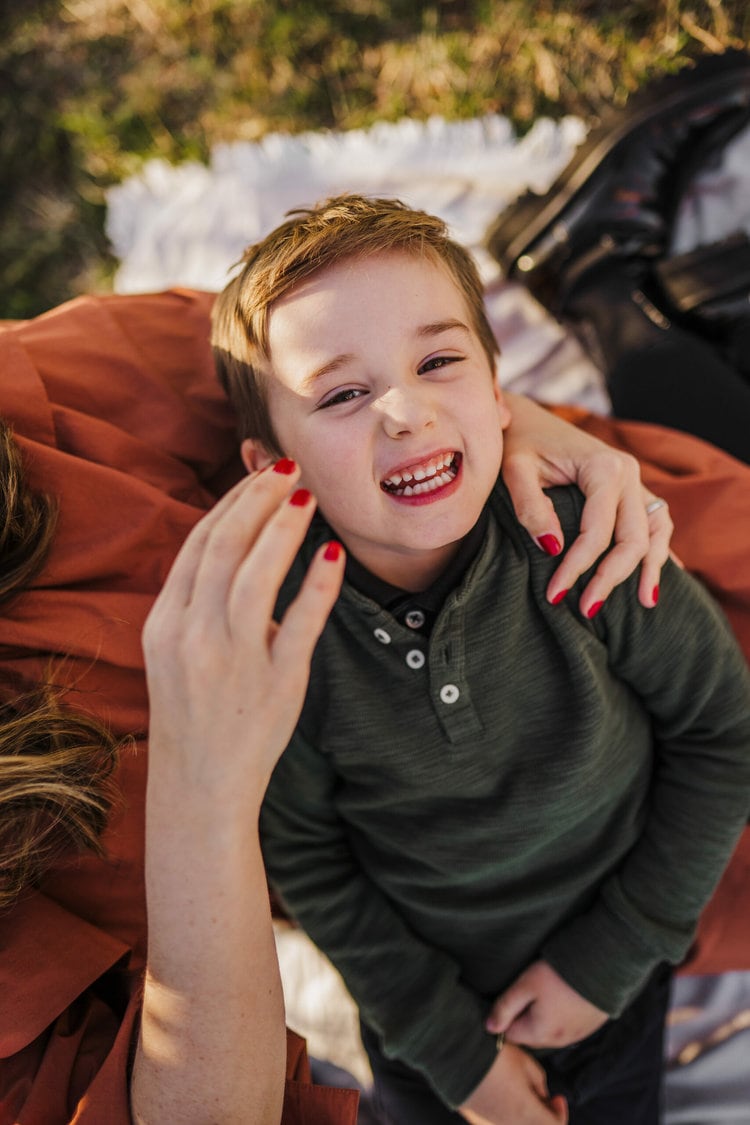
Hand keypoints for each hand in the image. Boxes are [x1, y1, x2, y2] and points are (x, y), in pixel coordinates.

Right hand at [142, 461, 344, 805]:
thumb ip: (199, 604)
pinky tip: (332, 553)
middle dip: (257, 499)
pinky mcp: (275, 683)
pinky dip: (317, 584)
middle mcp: (192, 635)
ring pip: (255, 576)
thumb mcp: (175, 654)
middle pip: (224, 548)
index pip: (198, 544)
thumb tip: (240, 549)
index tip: (257, 475)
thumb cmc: (192, 713)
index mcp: (165, 622)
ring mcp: (232, 659)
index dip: (231, 502)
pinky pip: (299, 624)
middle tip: (287, 468)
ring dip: (282, 527)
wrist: (197, 786)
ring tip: (306, 495)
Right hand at [460, 1044, 567, 1124]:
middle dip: (543, 1112)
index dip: (560, 1112)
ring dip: (527, 1110)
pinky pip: (504, 1117)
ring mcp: (494, 1120)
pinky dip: (511, 1108)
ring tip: (522, 1086)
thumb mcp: (526, 1062)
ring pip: (520, 1122)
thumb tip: (542, 1093)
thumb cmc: (494, 1058)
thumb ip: (539, 1082)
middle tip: (542, 1092)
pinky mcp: (481, 1113)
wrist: (457, 1057)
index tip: (558, 1096)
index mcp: (527, 1112)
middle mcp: (511, 1123)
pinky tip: (506, 1087)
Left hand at [486, 961, 607, 1049]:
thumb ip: (505, 1007)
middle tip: (526, 990)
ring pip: (548, 1031)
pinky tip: (561, 995)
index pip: (511, 1035)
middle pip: (530, 1035)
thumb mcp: (526, 985)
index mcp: (541, 1033)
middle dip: (523, 1017)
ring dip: (541, 1016)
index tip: (510, 996)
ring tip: (545, 990)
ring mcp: (577, 1035)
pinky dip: (559, 1015)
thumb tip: (490, 1028)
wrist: (604, 967)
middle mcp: (560, 1041)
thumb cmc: (560, 975)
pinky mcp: (589, 1026)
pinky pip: (566, 1026)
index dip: (504, 1016)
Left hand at [501, 393, 672, 615]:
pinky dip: (659, 551)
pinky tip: (654, 580)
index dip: (578, 567)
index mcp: (603, 466)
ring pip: (655, 532)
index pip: (598, 531)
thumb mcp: (515, 469)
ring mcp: (636, 481)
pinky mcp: (633, 490)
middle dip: (612, 577)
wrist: (529, 421)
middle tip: (587, 610)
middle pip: (633, 538)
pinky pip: (656, 523)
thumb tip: (553, 548)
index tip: (555, 594)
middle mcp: (628, 473)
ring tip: (642, 604)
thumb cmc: (519, 444)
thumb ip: (531, 506)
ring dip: (649, 569)